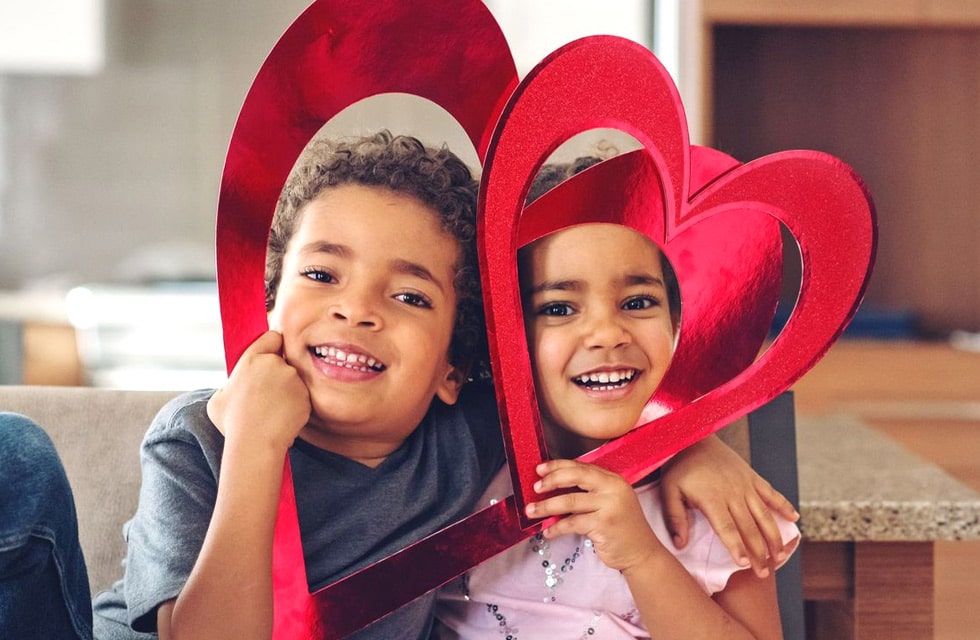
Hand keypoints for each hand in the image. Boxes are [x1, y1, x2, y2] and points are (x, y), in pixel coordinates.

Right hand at [206, 330, 310, 452]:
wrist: (255, 443)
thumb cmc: (232, 423)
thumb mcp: (219, 398)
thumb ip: (231, 384)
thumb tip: (235, 386)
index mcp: (251, 360)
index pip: (272, 337)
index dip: (272, 346)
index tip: (271, 357)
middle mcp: (275, 364)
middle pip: (283, 361)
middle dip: (279, 373)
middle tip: (267, 395)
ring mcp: (293, 379)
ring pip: (293, 380)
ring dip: (287, 391)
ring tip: (272, 411)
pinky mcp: (306, 395)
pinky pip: (302, 397)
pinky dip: (296, 405)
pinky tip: (282, 418)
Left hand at [525, 459, 662, 573]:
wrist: (642, 554)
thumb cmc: (621, 528)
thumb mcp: (609, 503)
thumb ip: (589, 492)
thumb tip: (553, 487)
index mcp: (613, 480)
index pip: (581, 466)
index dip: (558, 466)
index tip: (540, 469)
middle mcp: (613, 489)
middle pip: (576, 477)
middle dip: (551, 481)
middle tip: (535, 488)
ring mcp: (610, 506)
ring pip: (570, 501)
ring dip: (546, 507)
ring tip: (531, 511)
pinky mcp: (604, 525)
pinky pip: (572, 523)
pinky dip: (556, 528)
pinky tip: (547, 532)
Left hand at [659, 435, 798, 577]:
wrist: (693, 435)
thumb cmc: (678, 467)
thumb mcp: (668, 490)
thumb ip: (675, 518)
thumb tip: (679, 544)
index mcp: (712, 498)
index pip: (727, 528)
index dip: (737, 547)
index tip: (744, 565)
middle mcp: (732, 492)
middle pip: (749, 527)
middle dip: (758, 552)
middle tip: (764, 572)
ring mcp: (745, 484)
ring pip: (764, 514)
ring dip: (774, 536)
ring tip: (779, 556)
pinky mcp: (752, 476)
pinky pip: (771, 492)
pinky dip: (783, 505)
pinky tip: (794, 519)